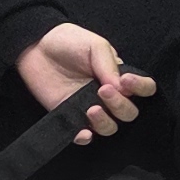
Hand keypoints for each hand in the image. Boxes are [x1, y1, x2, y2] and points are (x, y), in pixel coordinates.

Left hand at [16, 26, 154, 143]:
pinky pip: (84, 135)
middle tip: (102, 90)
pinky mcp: (70, 117)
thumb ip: (110, 65)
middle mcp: (109, 95)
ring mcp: (90, 108)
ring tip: (91, 109)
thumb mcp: (95, 45)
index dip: (141, 88)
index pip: (144, 89)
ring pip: (110, 127)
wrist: (36, 47)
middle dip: (120, 105)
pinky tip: (83, 132)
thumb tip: (121, 88)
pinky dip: (85, 137)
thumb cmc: (69, 42)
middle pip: (129, 112)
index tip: (126, 81)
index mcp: (119, 77)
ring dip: (105, 122)